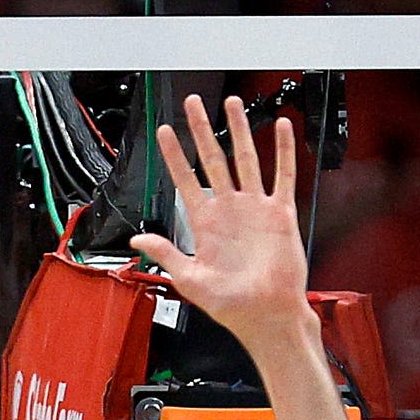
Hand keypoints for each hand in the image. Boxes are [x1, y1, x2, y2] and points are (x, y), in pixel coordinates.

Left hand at [129, 95, 310, 350]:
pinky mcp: (280, 215)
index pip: (186, 180)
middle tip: (193, 104)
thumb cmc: (232, 306)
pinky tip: (281, 128)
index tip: (164, 132)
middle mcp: (229, 211)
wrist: (268, 316)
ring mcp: (255, 210)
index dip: (174, 156)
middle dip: (202, 130)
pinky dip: (283, 151)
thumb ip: (166, 254)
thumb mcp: (190, 280)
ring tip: (232, 104)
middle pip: (213, 159)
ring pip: (245, 159)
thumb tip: (136, 241)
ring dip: (239, 131)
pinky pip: (282, 176)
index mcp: (206, 224)